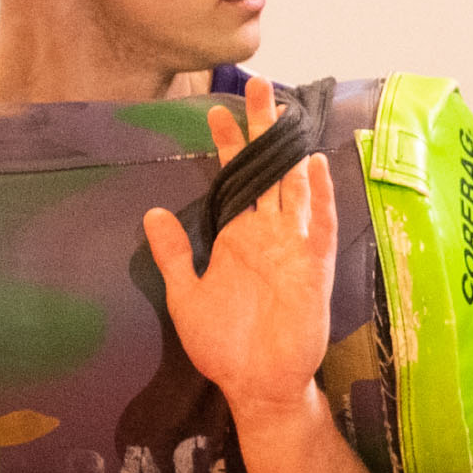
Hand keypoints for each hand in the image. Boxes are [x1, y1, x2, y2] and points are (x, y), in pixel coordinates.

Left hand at [140, 84, 338, 417]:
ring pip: (294, 188)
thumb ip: (173, 255)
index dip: (228, 147)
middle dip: (263, 131)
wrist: (257, 385)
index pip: (234, 182)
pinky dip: (319, 197)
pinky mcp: (313, 269)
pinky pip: (319, 226)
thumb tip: (152, 212)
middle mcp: (268, 235)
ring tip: (285, 111)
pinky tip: (315, 166)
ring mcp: (293, 249)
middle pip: (267, 172)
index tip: (216, 112)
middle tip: (258, 87)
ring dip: (290, 151)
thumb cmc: (224, 345)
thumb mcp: (185, 297)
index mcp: (238, 238)